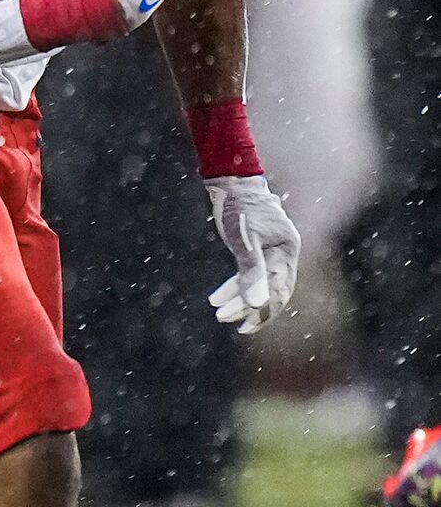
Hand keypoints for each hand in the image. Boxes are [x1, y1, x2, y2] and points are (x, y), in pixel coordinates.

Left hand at [203, 173, 299, 334]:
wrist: (233, 181)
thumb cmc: (238, 208)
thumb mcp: (243, 241)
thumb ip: (252, 272)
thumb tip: (257, 304)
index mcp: (287, 251)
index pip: (278, 289)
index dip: (262, 310)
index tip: (241, 325)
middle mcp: (285, 252)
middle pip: (273, 289)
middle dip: (250, 308)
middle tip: (224, 319)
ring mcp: (274, 250)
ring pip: (262, 283)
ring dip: (241, 299)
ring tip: (219, 312)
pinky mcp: (260, 248)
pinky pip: (253, 273)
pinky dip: (238, 285)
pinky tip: (220, 296)